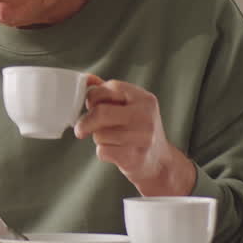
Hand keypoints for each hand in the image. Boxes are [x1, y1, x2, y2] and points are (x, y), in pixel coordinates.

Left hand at [73, 76, 195, 195]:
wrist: (160, 162)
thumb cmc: (139, 131)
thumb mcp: (131, 107)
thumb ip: (109, 92)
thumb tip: (87, 79)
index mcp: (144, 98)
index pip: (108, 88)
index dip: (92, 98)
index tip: (90, 107)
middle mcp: (145, 115)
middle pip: (100, 112)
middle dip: (85, 122)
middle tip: (81, 129)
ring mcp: (142, 138)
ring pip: (99, 134)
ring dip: (98, 139)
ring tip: (112, 140)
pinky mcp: (135, 158)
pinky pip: (103, 151)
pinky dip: (103, 153)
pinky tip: (116, 152)